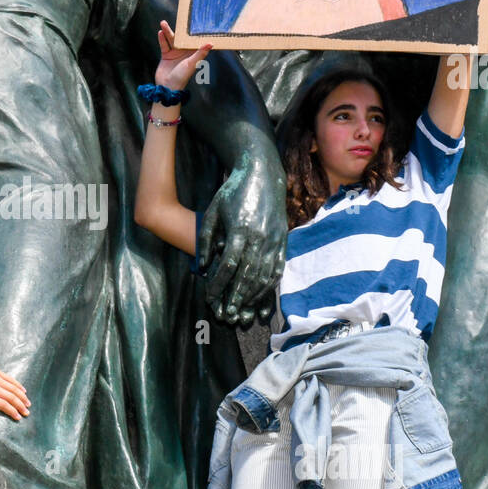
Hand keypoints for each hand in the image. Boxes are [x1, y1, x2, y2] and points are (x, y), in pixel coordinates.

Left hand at [0, 354, 30, 430]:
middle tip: (27, 413)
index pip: (2, 404)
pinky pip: (9, 379)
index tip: (18, 417)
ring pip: (12, 388)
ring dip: (21, 396)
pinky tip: (24, 391)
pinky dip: (18, 385)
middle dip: (20, 405)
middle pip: (10, 397)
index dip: (12, 411)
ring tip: (28, 404)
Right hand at [155, 20, 212, 90]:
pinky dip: (162, 39)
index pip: (195, 40)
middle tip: (178, 19)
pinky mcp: (166, 55)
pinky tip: (160, 32)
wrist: (167, 87)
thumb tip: (211, 43)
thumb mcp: (192, 64)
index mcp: (193, 53)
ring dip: (167, 32)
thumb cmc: (182, 77)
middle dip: (179, 29)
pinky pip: (164, 45)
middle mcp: (184, 52)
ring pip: (171, 39)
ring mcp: (175, 52)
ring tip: (162, 23)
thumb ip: (200, 53)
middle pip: (181, 37)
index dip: (195, 31)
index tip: (196, 20)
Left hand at [199, 158, 286, 326]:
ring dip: (253, 296)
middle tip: (228, 314)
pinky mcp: (284, 240)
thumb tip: (204, 267)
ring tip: (242, 310)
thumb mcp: (212, 211)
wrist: (263, 174)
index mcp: (241, 229)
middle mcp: (261, 236)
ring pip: (265, 275)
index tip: (210, 296)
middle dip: (237, 296)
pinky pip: (278, 269)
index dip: (219, 284)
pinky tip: (260, 297)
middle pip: (248, 274)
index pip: (229, 264)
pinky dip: (269, 286)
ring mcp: (276, 239)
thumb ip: (206, 239)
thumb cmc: (233, 192)